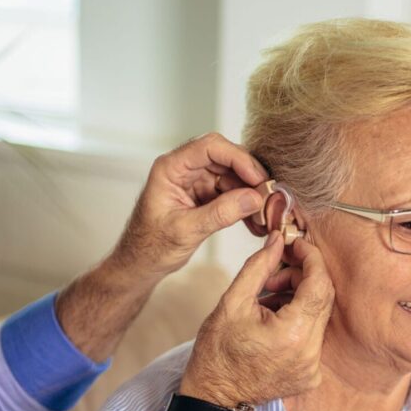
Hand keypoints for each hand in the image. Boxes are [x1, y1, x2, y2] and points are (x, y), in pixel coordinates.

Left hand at [111, 133, 267, 280]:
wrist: (141, 263)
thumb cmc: (151, 246)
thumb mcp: (186, 231)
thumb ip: (220, 213)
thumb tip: (254, 199)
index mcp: (171, 168)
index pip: (210, 147)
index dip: (238, 159)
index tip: (258, 179)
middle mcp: (185, 169)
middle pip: (226, 158)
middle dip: (250, 176)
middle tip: (269, 197)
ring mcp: (196, 181)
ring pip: (233, 176)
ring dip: (251, 194)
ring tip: (265, 215)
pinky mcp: (205, 196)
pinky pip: (232, 193)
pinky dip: (245, 206)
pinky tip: (256, 221)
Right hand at [181, 233, 333, 405]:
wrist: (214, 396)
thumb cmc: (217, 353)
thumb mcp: (232, 302)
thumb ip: (259, 267)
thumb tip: (278, 241)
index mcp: (292, 335)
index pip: (319, 284)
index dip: (312, 259)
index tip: (297, 246)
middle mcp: (310, 354)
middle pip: (323, 299)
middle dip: (302, 278)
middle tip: (274, 276)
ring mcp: (313, 368)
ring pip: (319, 317)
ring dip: (299, 300)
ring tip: (268, 302)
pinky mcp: (311, 376)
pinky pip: (314, 337)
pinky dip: (299, 322)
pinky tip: (274, 323)